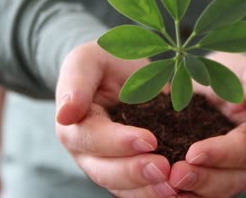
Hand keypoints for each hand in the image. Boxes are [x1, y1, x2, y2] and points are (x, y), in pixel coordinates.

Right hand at [55, 41, 176, 196]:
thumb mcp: (87, 60)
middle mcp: (87, 152)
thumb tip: (65, 114)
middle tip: (165, 169)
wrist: (118, 73)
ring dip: (147, 190)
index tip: (149, 140)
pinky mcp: (128, 171)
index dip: (118, 142)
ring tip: (174, 187)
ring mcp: (107, 165)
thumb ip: (75, 82)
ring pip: (122, 188)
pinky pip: (138, 190)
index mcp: (74, 125)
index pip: (92, 139)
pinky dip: (155, 192)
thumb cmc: (102, 63)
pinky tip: (179, 191)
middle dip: (135, 173)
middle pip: (105, 172)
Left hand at [168, 53, 245, 196]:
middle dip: (203, 179)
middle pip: (232, 180)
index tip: (194, 153)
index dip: (221, 154)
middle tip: (175, 175)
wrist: (218, 81)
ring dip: (192, 191)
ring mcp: (232, 173)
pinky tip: (163, 190)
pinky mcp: (211, 176)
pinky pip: (200, 192)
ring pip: (216, 191)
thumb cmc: (240, 75)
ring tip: (167, 184)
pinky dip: (184, 193)